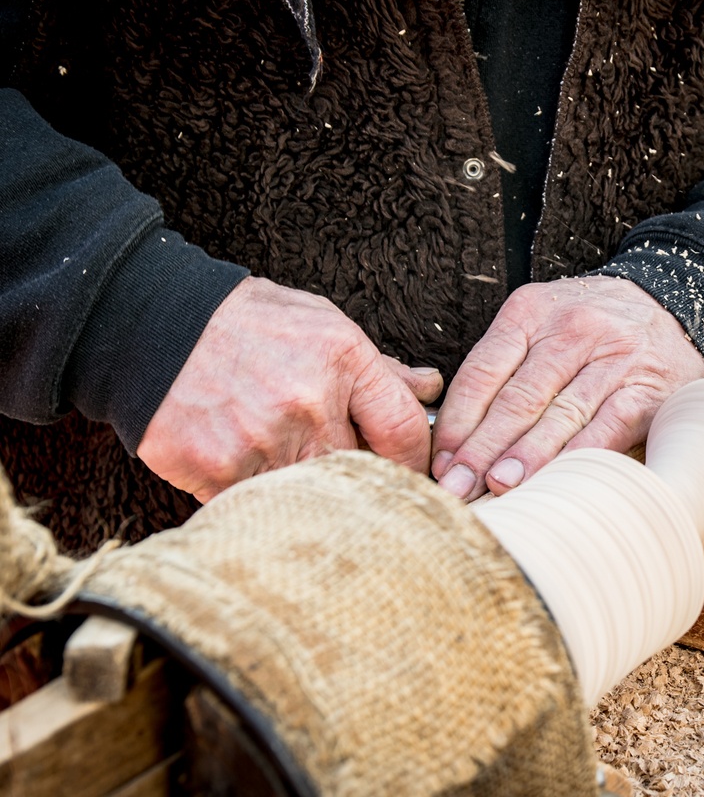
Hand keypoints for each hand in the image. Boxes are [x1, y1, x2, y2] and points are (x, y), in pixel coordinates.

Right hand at [137, 276, 441, 502]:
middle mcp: (308, 404)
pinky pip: (259, 505)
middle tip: (348, 473)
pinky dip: (260, 496)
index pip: (406, 430)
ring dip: (310, 490)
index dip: (416, 459)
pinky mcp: (218, 471)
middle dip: (363, 478)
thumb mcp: (320, 324)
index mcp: (341, 360)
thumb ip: (378, 365)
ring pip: (313, 495)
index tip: (411, 469)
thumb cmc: (244, 324)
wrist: (148, 325)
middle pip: (364, 472)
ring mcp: (262, 442)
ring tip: (287, 463)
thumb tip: (429, 387)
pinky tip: (246, 465)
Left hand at [431, 275, 703, 500]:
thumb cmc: (589, 328)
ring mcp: (612, 358)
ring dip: (526, 456)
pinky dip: (579, 456)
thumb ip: (503, 368)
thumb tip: (457, 439)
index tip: (441, 461)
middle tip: (458, 486)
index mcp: (531, 312)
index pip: (483, 371)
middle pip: (518, 398)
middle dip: (482, 448)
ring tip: (498, 487)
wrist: (670, 305)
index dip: (459, 421)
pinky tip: (556, 481)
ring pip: (560, 414)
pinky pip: (607, 426)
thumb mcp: (541, 322)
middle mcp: (571, 329)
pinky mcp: (646, 389)